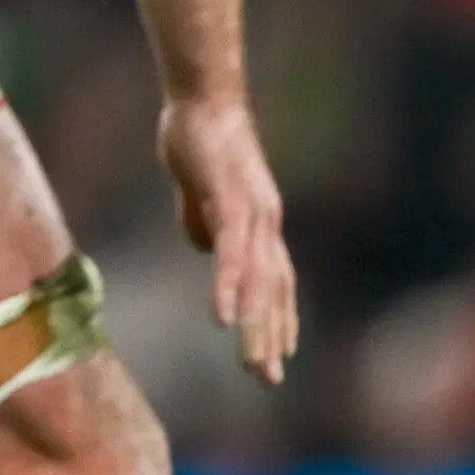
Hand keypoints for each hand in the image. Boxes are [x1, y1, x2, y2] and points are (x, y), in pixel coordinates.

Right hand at [159, 93, 296, 384]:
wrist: (204, 95)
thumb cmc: (197, 136)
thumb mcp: (197, 188)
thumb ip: (202, 219)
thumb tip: (203, 248)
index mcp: (259, 221)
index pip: (275, 280)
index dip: (277, 318)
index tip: (276, 357)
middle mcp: (265, 222)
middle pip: (273, 289)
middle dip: (270, 336)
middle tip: (267, 378)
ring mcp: (251, 212)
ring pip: (257, 281)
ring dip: (256, 326)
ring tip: (253, 365)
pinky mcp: (228, 201)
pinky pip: (230, 254)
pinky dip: (229, 288)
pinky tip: (222, 319)